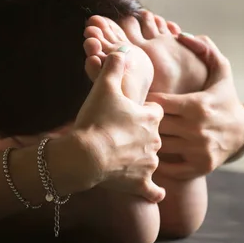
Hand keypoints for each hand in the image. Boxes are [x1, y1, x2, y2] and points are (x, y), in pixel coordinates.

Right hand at [73, 51, 165, 202]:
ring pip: (152, 160)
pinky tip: (154, 193)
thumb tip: (121, 49)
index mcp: (150, 118)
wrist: (86, 155)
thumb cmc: (96, 120)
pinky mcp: (141, 183)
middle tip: (123, 136)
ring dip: (142, 159)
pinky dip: (153, 192)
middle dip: (142, 136)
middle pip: (155, 136)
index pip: (156, 111)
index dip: (144, 111)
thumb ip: (113, 67)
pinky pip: (153, 191)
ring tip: (125, 159)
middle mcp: (155, 141)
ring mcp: (149, 164)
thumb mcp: (104, 87)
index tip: (132, 113)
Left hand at [147, 34, 243, 178]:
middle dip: (142, 120)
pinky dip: (158, 161)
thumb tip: (183, 34)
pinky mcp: (199, 167)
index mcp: (197, 105)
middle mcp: (197, 129)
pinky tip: (151, 151)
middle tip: (131, 116)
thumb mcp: (221, 71)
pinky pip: (168, 167)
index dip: (144, 99)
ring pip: (159, 146)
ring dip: (147, 140)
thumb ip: (204, 49)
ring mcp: (198, 150)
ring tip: (137, 133)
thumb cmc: (224, 98)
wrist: (242, 132)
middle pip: (155, 125)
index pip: (157, 102)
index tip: (137, 98)